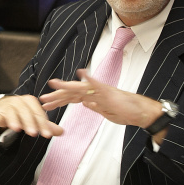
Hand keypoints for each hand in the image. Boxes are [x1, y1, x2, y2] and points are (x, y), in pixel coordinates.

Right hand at [0, 94, 62, 137]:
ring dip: (13, 120)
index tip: (47, 135)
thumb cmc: (22, 113)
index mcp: (30, 101)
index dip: (43, 124)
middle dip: (29, 122)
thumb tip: (61, 131)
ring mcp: (6, 105)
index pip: (38, 112)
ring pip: (10, 112)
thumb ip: (46, 125)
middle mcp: (18, 101)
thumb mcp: (34, 118)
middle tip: (33, 134)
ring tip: (16, 128)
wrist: (5, 106)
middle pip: (24, 111)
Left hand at [41, 69, 162, 129]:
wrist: (141, 113)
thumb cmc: (126, 112)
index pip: (72, 98)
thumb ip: (96, 107)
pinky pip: (98, 83)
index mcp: (93, 98)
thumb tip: (85, 104)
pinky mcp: (109, 91)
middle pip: (72, 93)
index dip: (58, 101)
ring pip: (80, 87)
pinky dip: (90, 77)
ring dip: (66, 87)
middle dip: (56, 96)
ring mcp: (101, 91)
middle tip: (42, 99)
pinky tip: (81, 72)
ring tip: (53, 84)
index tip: (46, 105)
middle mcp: (95, 92)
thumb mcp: (106, 113)